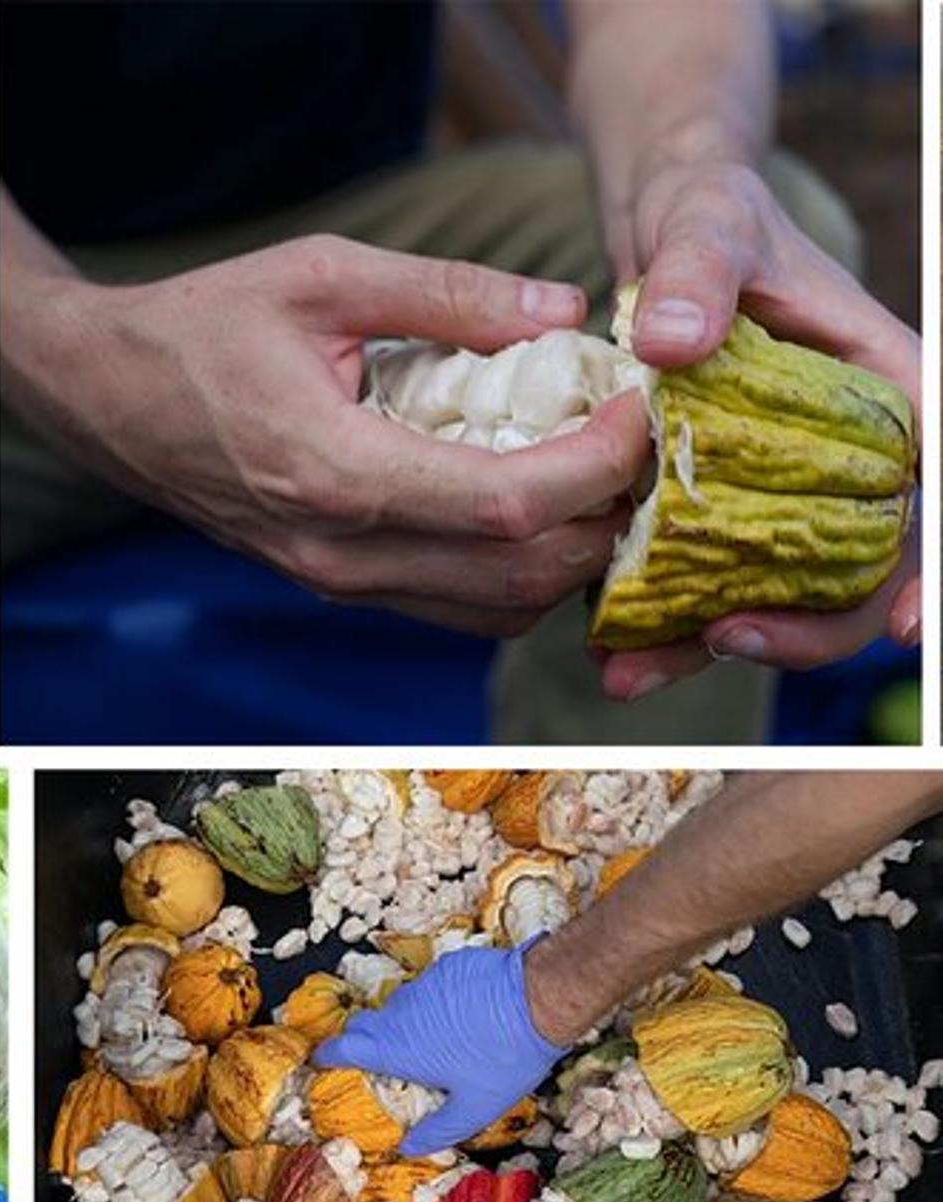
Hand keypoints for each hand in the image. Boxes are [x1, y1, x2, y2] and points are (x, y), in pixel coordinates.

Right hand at [5, 234, 649, 637]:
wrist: (108, 398)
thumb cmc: (204, 328)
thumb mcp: (322, 276)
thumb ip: (447, 295)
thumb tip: (565, 315)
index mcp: (333, 471)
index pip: (507, 503)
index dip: (598, 464)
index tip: (636, 409)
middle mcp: (338, 552)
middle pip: (522, 573)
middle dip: (604, 514)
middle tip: (635, 442)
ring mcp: (336, 582)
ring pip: (500, 609)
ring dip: (569, 552)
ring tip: (594, 473)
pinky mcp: (339, 586)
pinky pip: (459, 608)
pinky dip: (519, 570)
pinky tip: (533, 501)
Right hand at [312, 942, 568, 1155]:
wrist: (538, 998)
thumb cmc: (505, 1058)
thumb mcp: (476, 1108)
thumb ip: (439, 1130)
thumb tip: (410, 1148)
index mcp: (398, 1048)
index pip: (344, 1046)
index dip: (326, 1054)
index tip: (320, 1061)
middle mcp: (400, 1013)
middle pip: (364, 1023)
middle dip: (362, 1040)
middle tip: (379, 1059)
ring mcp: (422, 985)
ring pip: (399, 1005)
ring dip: (404, 1023)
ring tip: (434, 1041)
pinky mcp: (444, 967)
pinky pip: (428, 987)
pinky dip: (434, 1003)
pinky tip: (464, 1016)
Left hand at [598, 160, 921, 698]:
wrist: (662, 228)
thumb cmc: (709, 212)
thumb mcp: (706, 222)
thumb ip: (698, 268)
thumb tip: (674, 341)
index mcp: (883, 387)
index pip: (933, 478)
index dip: (931, 565)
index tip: (905, 626)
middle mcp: (846, 450)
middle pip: (864, 565)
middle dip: (810, 625)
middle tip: (728, 640)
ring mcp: (782, 484)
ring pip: (782, 589)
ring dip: (718, 643)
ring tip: (628, 674)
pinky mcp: (718, 501)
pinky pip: (709, 577)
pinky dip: (665, 621)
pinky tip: (607, 652)